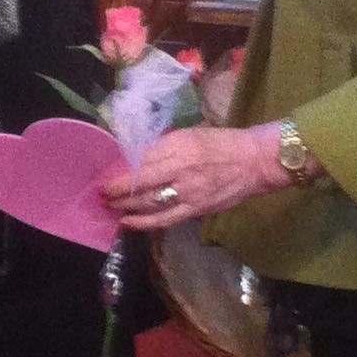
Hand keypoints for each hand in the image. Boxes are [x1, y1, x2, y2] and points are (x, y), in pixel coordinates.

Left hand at [101, 126, 289, 227]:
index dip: (120, 170)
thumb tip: (138, 158)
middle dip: (115, 190)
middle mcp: (180, 169)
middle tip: (100, 193)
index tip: (106, 174)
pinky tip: (127, 222)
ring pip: (147, 202)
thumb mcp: (191, 135)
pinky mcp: (195, 209)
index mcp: (178, 146)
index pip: (141, 160)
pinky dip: (142, 222)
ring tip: (110, 206)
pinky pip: (163, 219)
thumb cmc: (222, 143)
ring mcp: (187, 191)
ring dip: (124, 206)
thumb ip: (165, 146)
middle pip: (138, 182)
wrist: (255, 161)